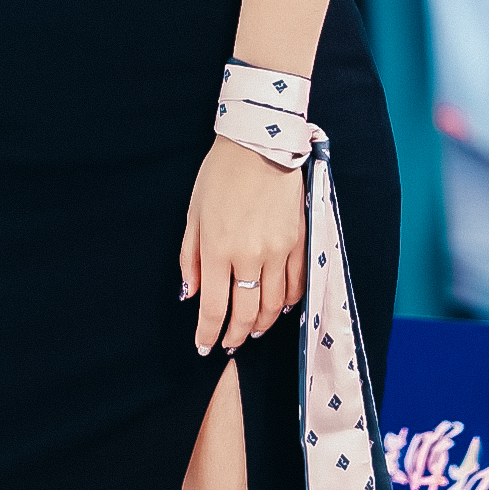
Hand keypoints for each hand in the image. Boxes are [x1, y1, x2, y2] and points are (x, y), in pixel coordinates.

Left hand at [180, 138, 305, 354]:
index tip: (204, 346)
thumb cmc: (220, 174)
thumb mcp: (194, 212)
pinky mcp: (299, 242)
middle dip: (235, 335)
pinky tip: (279, 308)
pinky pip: (296, 285)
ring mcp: (278, 250)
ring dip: (262, 325)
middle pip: (246, 313)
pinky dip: (287, 303)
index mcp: (218, 248)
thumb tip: (189, 294)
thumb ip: (189, 256)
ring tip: (252, 331)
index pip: (213, 307)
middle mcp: (249, 255)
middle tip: (229, 343)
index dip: (208, 333)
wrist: (259, 143)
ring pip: (273, 305)